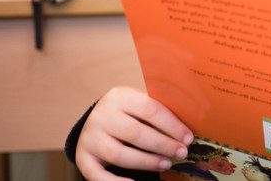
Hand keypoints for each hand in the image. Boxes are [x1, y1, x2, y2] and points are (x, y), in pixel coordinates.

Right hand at [74, 86, 191, 180]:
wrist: (94, 121)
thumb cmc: (127, 114)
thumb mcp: (138, 104)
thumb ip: (158, 111)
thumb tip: (188, 129)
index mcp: (119, 97)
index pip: (150, 109)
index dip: (172, 125)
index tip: (188, 138)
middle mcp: (101, 116)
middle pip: (136, 133)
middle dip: (163, 145)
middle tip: (181, 153)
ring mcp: (90, 137)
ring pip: (120, 155)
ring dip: (147, 162)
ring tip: (166, 164)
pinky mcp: (82, 157)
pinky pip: (98, 175)